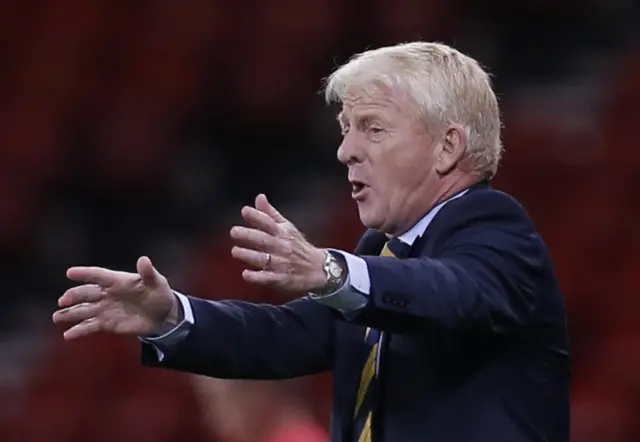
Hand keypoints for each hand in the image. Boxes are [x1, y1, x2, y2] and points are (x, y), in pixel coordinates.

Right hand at [52, 256, 176, 339]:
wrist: (163, 315)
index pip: (99, 275)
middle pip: (87, 293)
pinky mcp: (107, 323)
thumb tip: (144, 259)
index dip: (85, 273)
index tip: (70, 272)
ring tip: (57, 317)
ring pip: (84, 310)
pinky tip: (68, 335)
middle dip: (74, 296)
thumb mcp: (157, 282)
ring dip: (70, 313)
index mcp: (118, 280)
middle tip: (62, 301)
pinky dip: (79, 330)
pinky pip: (90, 326)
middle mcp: (108, 294)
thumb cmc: (159, 294)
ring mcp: (105, 308)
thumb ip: (148, 273)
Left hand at [230, 194, 327, 293]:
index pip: (269, 223)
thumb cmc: (298, 246)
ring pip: (264, 259)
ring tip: (235, 251)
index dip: (257, 216)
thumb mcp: (287, 228)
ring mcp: (282, 264)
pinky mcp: (282, 279)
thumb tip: (259, 197)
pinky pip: (268, 278)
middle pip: (264, 240)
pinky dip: (257, 277)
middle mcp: (282, 247)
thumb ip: (270, 214)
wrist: (319, 269)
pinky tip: (246, 274)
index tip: (244, 211)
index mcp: (283, 233)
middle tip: (234, 231)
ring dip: (249, 255)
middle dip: (249, 235)